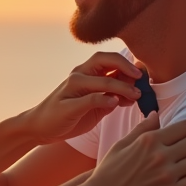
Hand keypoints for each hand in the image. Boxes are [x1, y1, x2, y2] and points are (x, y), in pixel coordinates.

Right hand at [19, 53, 142, 144]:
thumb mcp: (96, 104)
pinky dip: (105, 100)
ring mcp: (72, 88)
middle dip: (126, 66)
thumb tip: (136, 91)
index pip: (110, 58)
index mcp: (87, 72)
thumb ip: (113, 96)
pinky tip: (115, 104)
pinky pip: (90, 99)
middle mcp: (79, 75)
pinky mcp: (68, 105)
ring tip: (135, 95)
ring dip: (122, 86)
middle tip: (140, 78)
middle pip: (104, 59)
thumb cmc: (70, 114)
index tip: (144, 75)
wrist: (41, 127)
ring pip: (101, 80)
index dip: (129, 64)